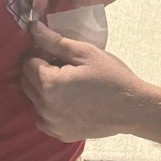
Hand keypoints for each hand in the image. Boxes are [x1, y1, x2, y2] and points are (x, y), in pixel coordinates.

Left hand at [22, 22, 147, 139]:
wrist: (133, 108)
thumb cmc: (112, 77)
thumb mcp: (86, 53)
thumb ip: (55, 42)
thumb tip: (33, 27)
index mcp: (50, 84)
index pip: (28, 63)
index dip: (41, 54)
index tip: (58, 54)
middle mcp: (45, 107)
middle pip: (27, 82)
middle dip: (39, 71)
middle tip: (64, 67)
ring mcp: (52, 123)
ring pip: (34, 100)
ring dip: (44, 90)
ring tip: (69, 84)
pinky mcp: (60, 134)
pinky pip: (43, 118)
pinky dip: (50, 108)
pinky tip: (69, 101)